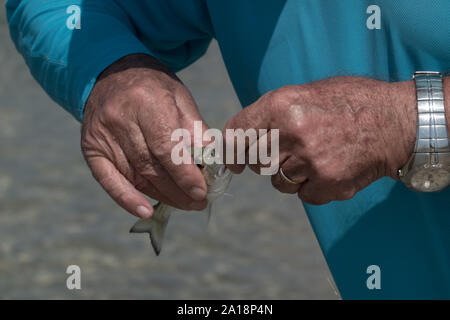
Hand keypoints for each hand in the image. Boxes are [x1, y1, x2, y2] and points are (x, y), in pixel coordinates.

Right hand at [81, 54, 207, 217]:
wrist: (113, 74)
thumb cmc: (154, 88)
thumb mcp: (180, 98)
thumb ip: (196, 129)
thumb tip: (211, 163)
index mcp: (145, 101)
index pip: (165, 147)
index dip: (184, 174)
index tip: (202, 191)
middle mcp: (119, 118)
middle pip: (151, 166)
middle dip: (178, 189)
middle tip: (199, 202)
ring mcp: (102, 135)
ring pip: (135, 176)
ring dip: (163, 196)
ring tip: (185, 204)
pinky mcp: (91, 148)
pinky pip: (108, 180)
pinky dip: (127, 198)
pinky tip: (145, 211)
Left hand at [224, 76, 416, 204]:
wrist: (395, 121)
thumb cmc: (349, 103)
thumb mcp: (305, 93)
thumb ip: (271, 113)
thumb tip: (242, 137)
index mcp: (281, 105)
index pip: (237, 133)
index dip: (231, 150)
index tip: (234, 162)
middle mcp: (292, 133)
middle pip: (255, 162)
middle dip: (266, 161)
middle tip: (287, 152)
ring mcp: (310, 161)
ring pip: (277, 182)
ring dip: (289, 175)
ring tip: (314, 158)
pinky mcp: (328, 183)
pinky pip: (302, 195)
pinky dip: (311, 187)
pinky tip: (328, 169)